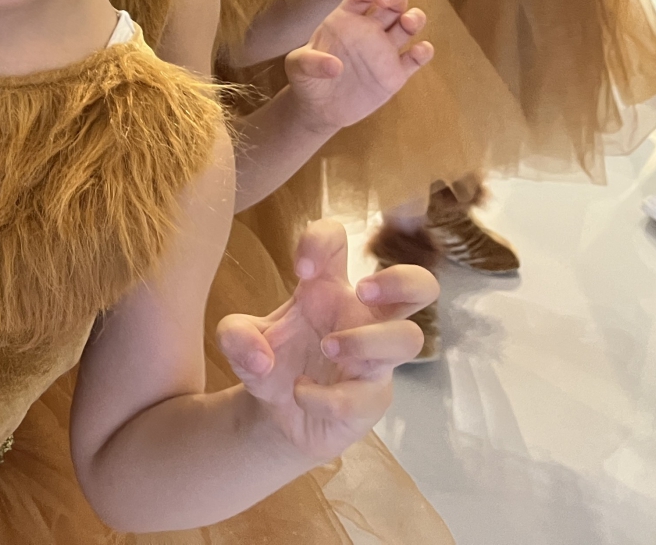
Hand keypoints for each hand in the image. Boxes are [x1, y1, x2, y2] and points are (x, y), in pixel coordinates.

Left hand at [218, 221, 436, 462]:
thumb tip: (260, 355)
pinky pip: (365, 395)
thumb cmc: (271, 359)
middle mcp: (361, 318)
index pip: (339, 240)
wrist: (276, 415)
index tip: (299, 269)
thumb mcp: (240, 342)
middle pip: (420, 285)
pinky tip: (300, 394)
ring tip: (327, 346)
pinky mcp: (370, 400)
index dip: (323, 240)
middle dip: (400, 279)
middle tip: (361, 291)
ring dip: (366, 340)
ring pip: (409, 338)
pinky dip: (326, 397)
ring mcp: (373, 360)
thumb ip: (235, 336)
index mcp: (328, 289)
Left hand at [285, 0, 433, 133]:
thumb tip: (335, 67)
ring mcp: (385, 50)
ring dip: (414, 17)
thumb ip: (310, 62)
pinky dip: (423, 52)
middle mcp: (370, 29)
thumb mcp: (297, 67)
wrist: (318, 109)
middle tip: (384, 0)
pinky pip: (416, 58)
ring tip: (408, 23)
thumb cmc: (306, 79)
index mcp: (346, 18)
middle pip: (393, 1)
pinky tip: (418, 51)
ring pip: (409, 24)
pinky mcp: (395, 74)